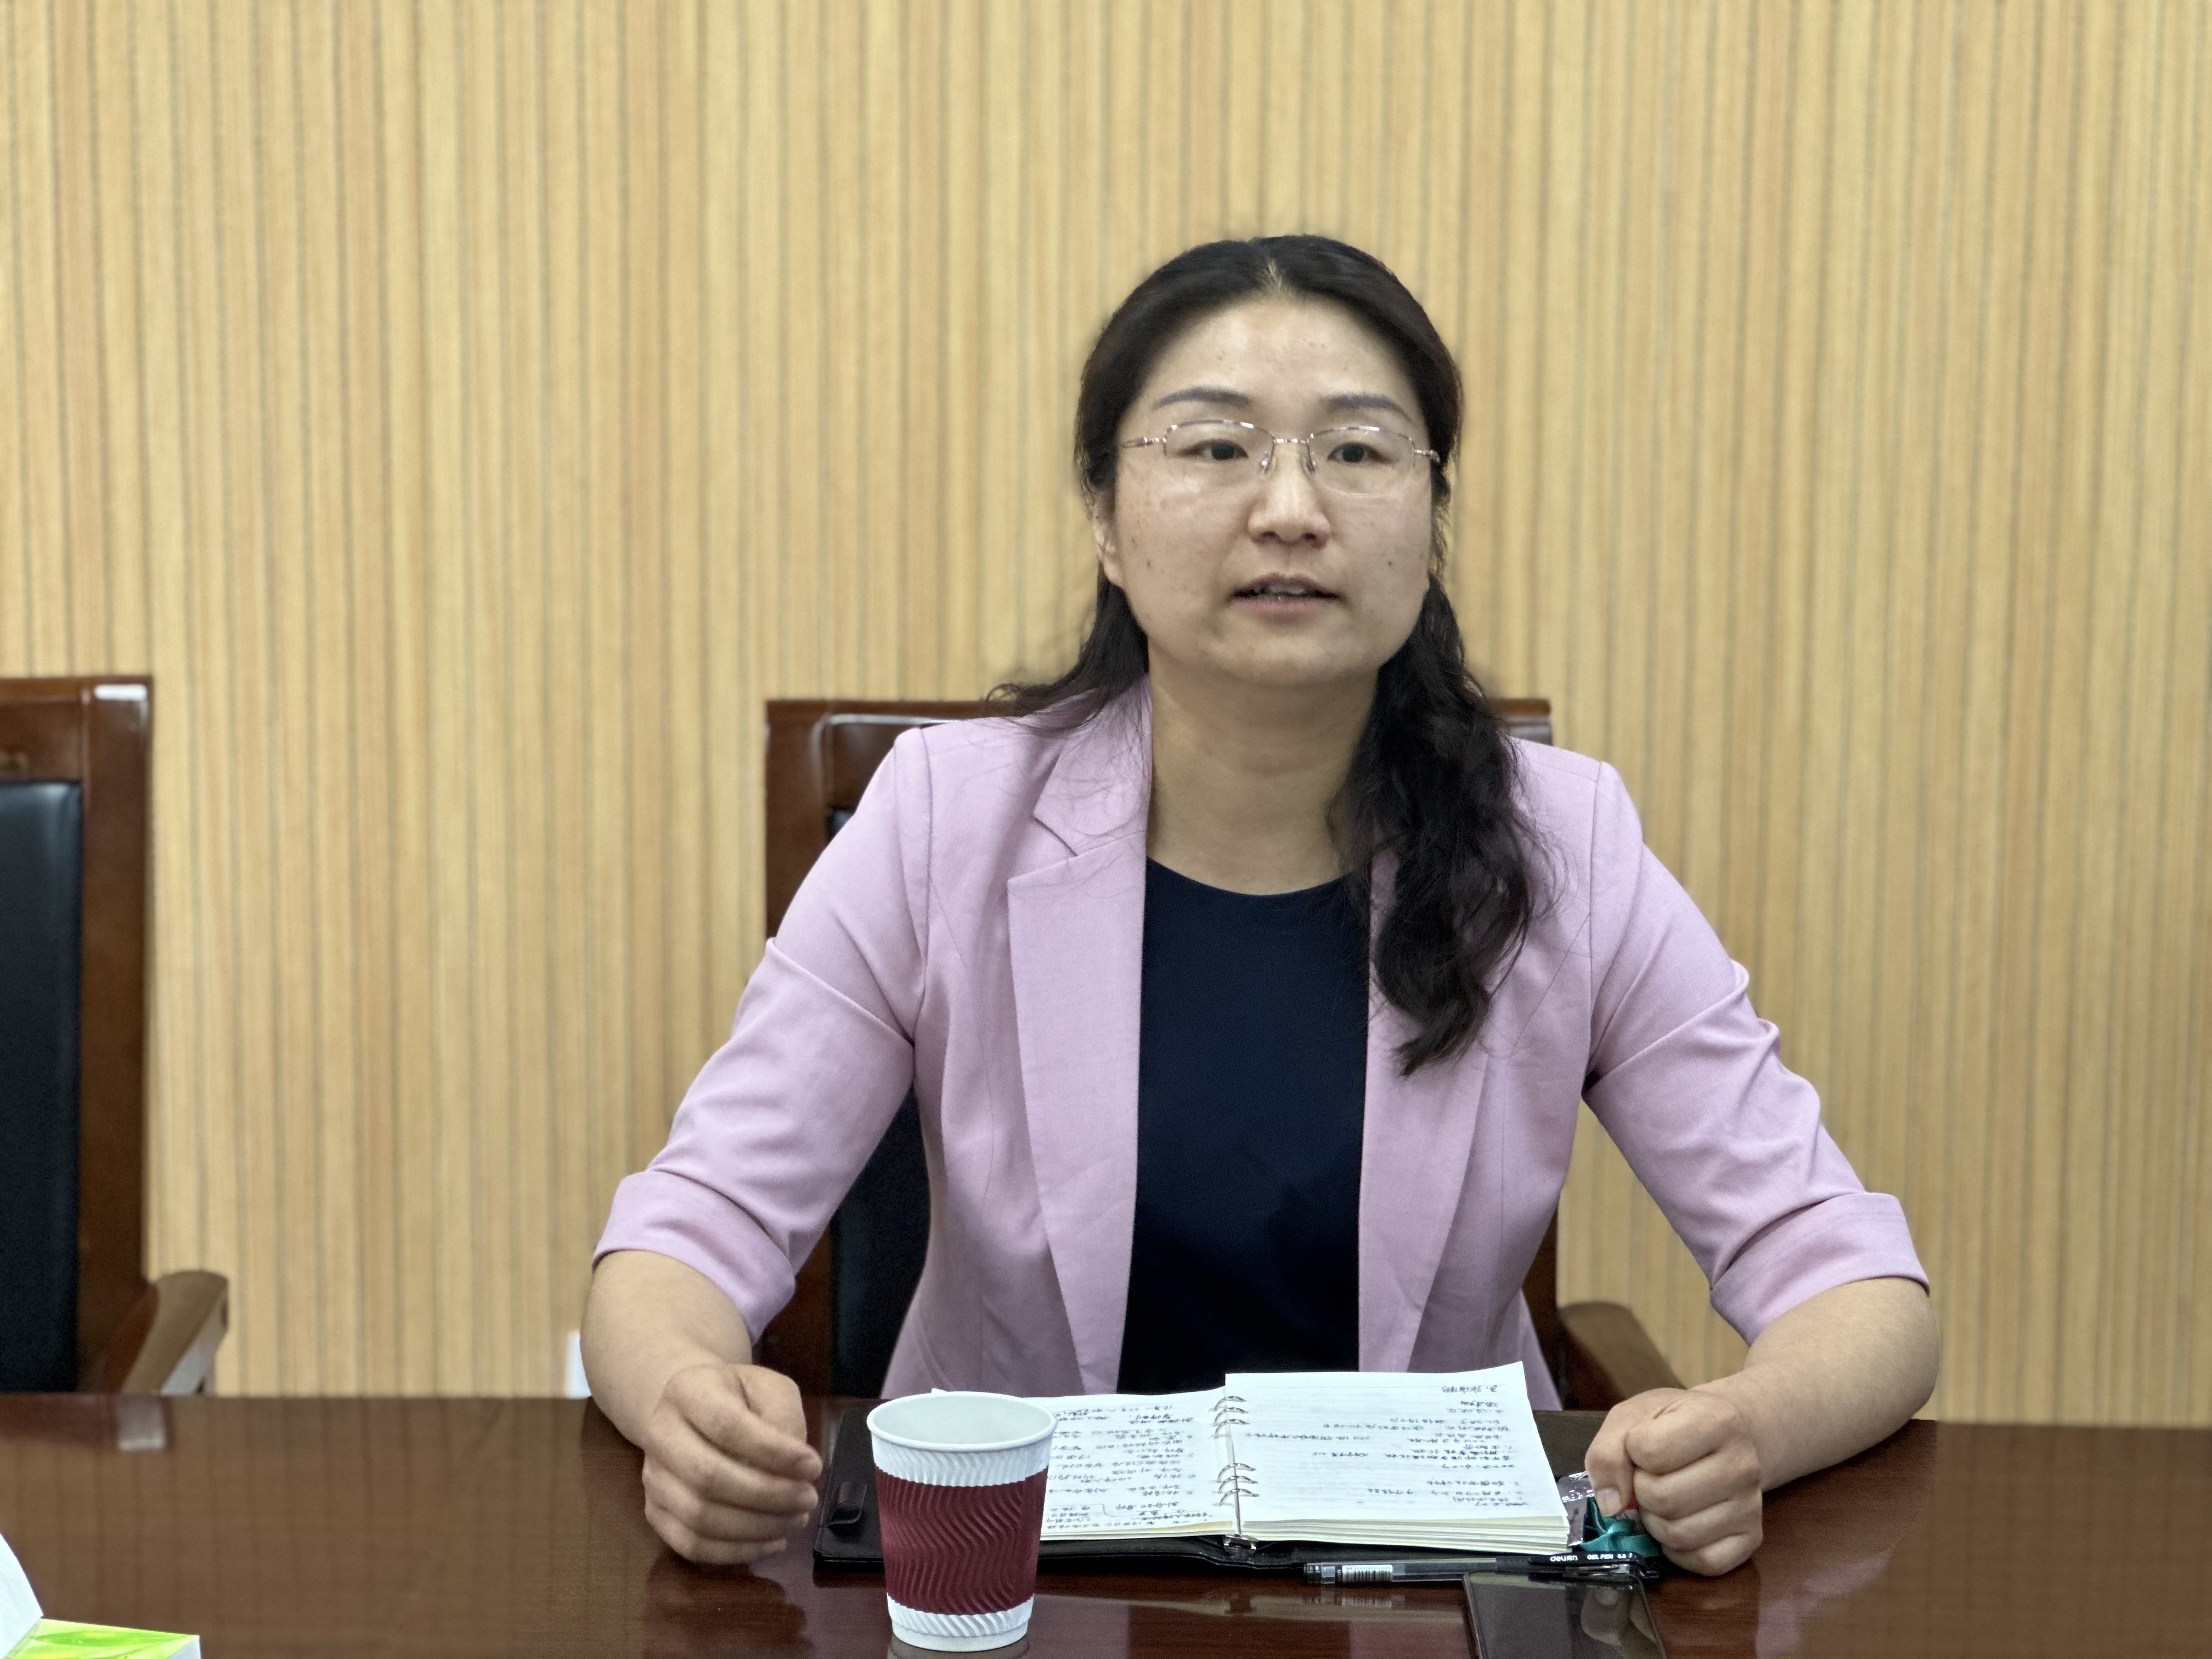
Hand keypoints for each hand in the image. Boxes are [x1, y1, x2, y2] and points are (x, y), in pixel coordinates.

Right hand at [637, 1361, 822, 1564]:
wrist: (693, 1411)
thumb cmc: (740, 1398)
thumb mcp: (770, 1389)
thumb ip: (783, 1418)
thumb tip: (796, 1469)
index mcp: (688, 1390)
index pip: (727, 1426)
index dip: (773, 1452)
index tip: (813, 1466)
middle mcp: (659, 1433)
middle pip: (708, 1477)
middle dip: (767, 1495)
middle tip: (808, 1500)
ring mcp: (651, 1477)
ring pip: (698, 1518)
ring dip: (756, 1527)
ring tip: (795, 1520)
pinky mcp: (654, 1512)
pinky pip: (691, 1545)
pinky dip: (736, 1552)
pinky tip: (772, 1542)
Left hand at [1584, 1387, 1762, 1575]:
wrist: (1722, 1435)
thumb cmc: (1673, 1423)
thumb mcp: (1633, 1416)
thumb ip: (1608, 1451)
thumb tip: (1610, 1505)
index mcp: (1717, 1419)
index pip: (1649, 1450)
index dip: (1632, 1450)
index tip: (1642, 1445)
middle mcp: (1743, 1464)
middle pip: (1663, 1498)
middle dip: (1640, 1490)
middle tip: (1650, 1476)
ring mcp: (1752, 1505)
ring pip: (1679, 1535)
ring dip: (1655, 1521)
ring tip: (1663, 1497)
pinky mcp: (1752, 1538)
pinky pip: (1704, 1562)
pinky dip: (1679, 1550)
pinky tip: (1678, 1522)